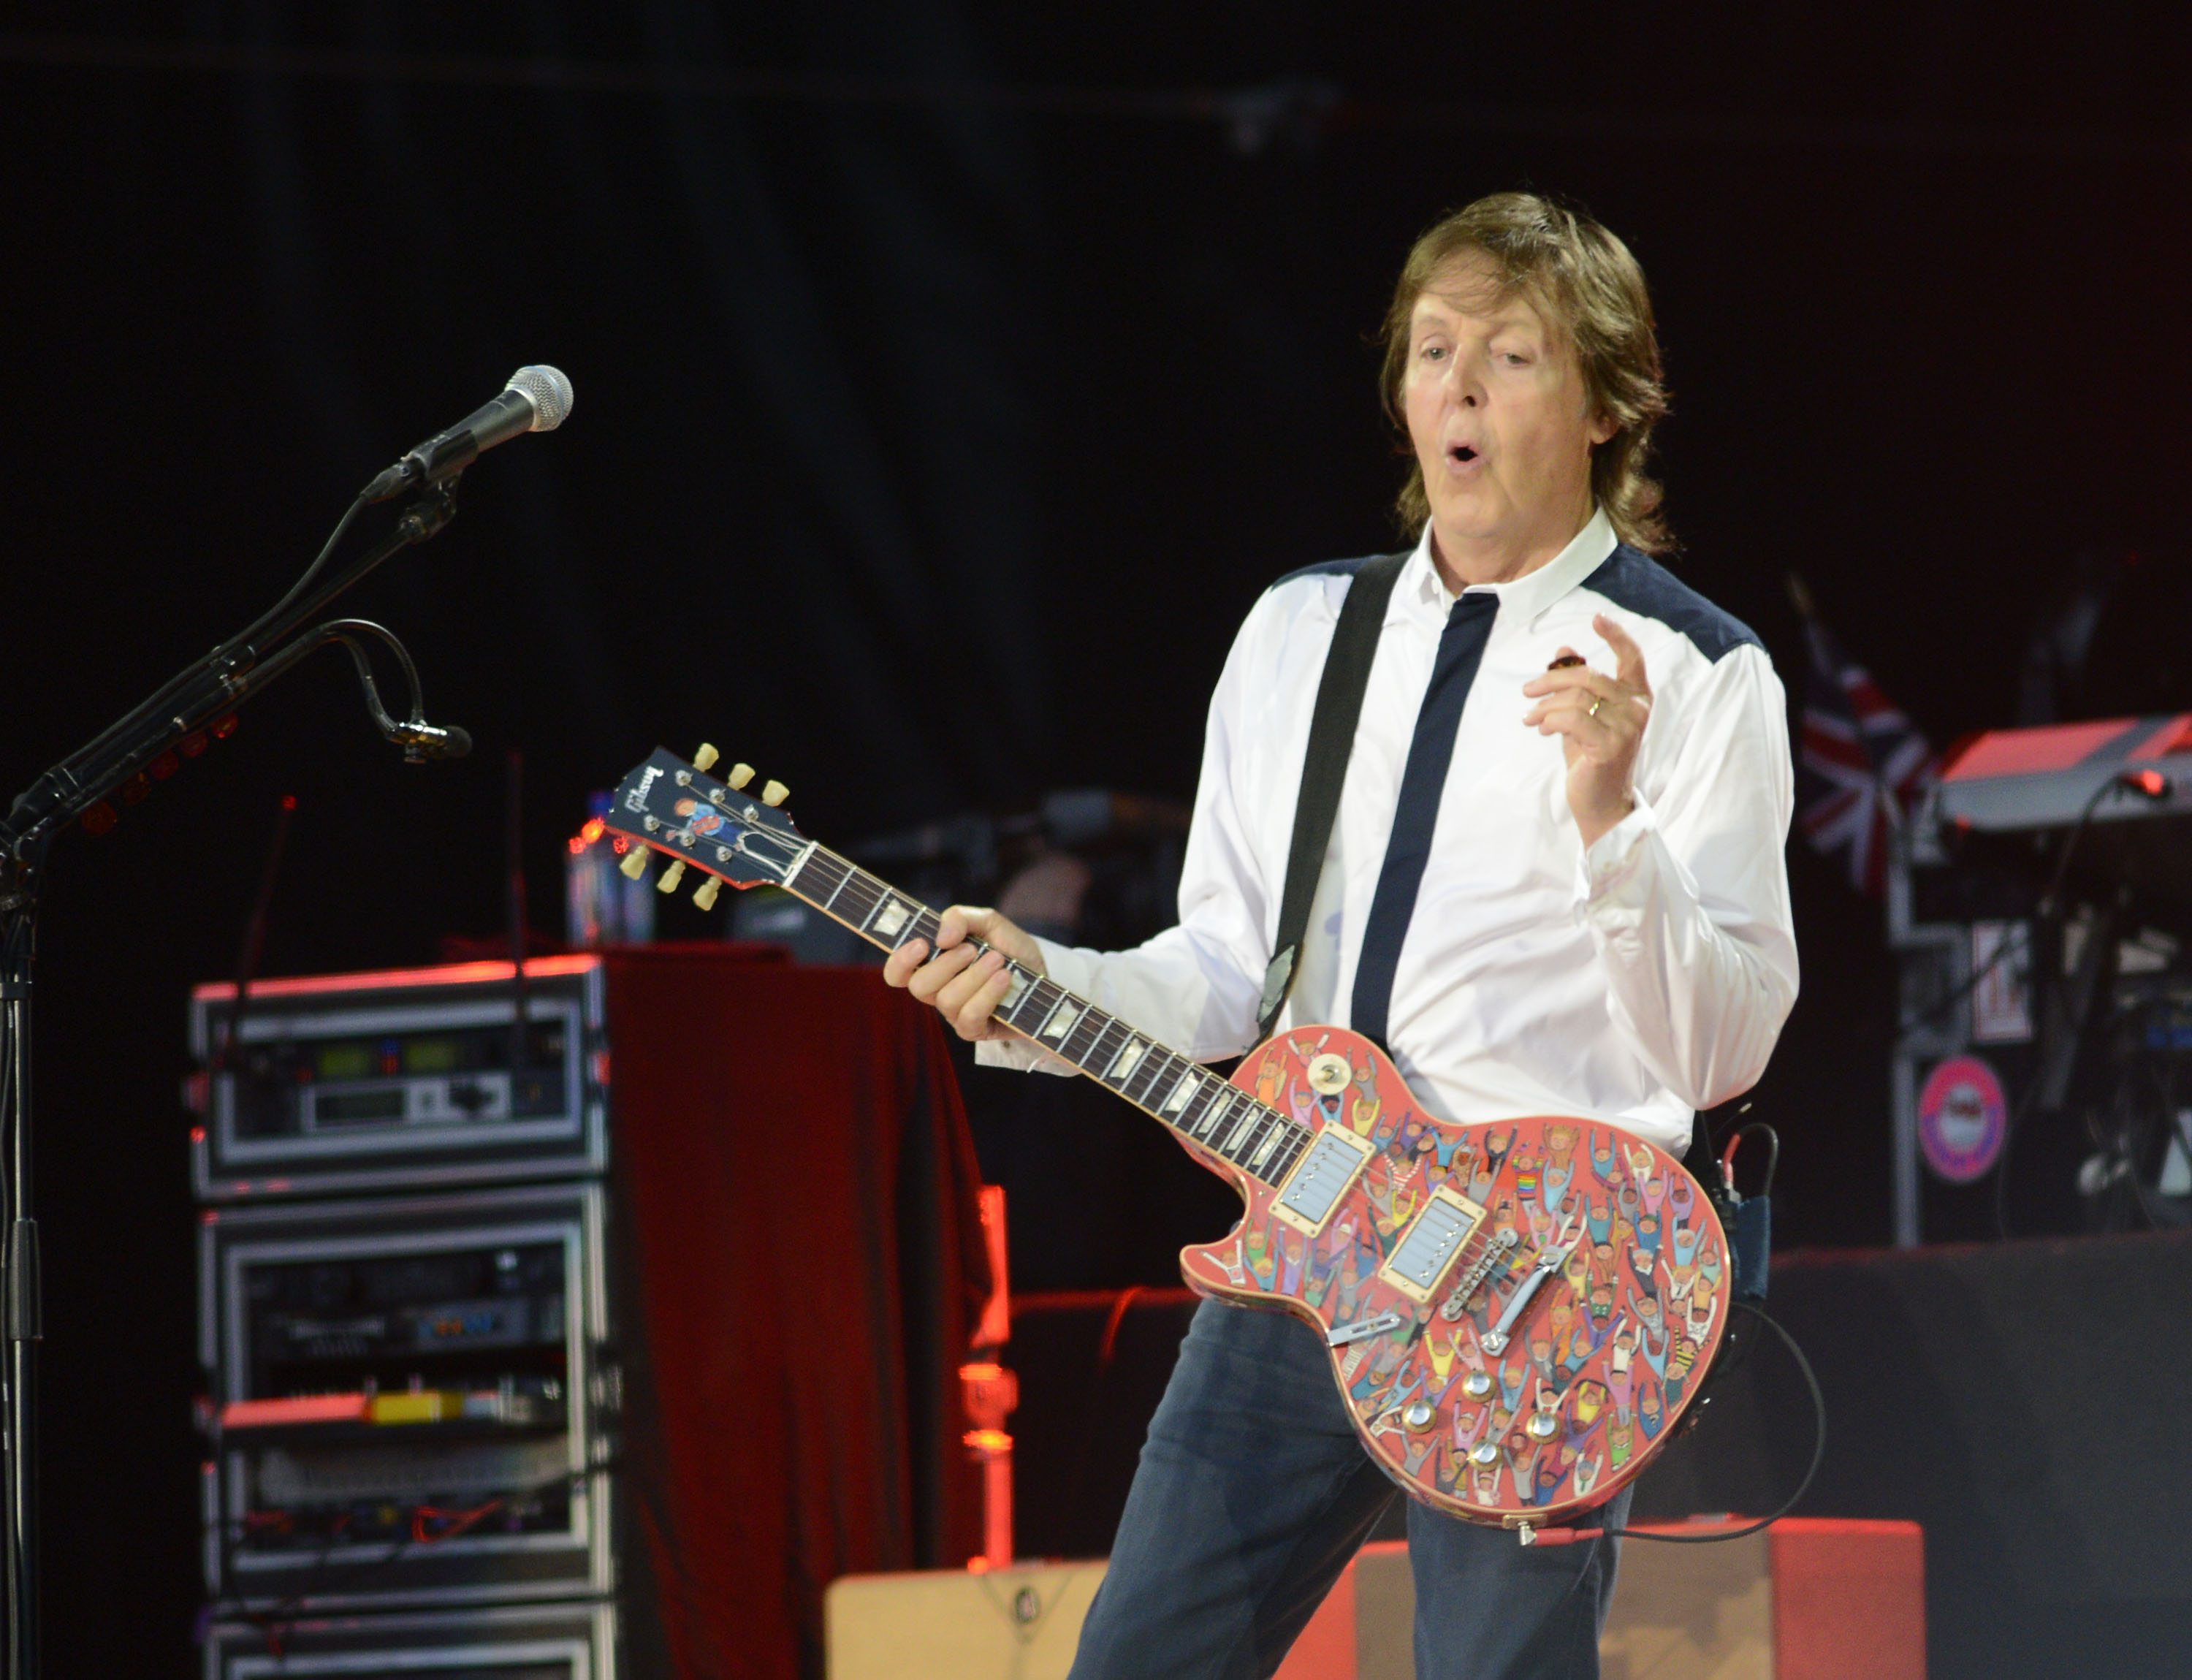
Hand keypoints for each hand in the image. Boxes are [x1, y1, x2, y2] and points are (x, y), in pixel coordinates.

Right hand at [880, 904, 1045, 1043]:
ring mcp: (955, 1013)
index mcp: (932, 964)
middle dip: (946, 964)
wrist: (1044, 970)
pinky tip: (1004, 978)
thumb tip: (941, 938)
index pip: (897, 972)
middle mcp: (938, 991)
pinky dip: (987, 994)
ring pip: (947, 1000)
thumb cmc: (1010, 947)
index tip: (923, 944)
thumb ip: (961, 918)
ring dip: (974, 976)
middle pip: (919, 986)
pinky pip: (969, 1017)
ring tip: (999, 960)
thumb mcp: (988, 922)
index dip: (900, 961)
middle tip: (972, 950)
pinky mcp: (975, 1030)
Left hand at [1521, 612, 1651, 847]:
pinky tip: (1541, 730)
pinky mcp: (1610, 746)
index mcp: (1637, 698)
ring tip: (1530, 718)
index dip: (1616, 635)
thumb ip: (1577, 685)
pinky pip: (1570, 719)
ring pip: (1576, 698)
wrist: (1601, 803)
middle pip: (1588, 676)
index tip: (1597, 618)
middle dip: (1550, 681)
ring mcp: (1628, 728)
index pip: (1633, 658)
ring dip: (1544, 706)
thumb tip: (1562, 652)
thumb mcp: (1582, 716)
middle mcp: (1638, 709)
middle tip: (1527, 691)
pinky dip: (1549, 721)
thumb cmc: (1592, 758)